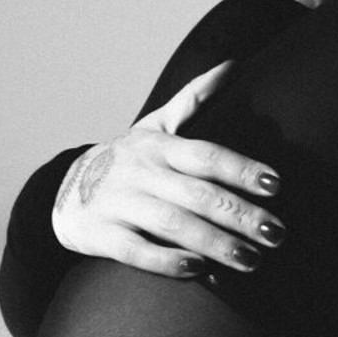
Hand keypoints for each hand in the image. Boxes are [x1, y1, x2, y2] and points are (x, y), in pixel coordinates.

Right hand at [51, 61, 284, 277]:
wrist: (61, 189)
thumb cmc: (126, 160)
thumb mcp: (155, 125)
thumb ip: (194, 98)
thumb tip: (233, 65)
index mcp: (160, 147)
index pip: (206, 156)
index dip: (241, 169)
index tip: (276, 185)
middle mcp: (142, 173)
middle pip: (198, 194)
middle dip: (240, 214)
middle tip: (276, 233)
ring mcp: (120, 203)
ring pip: (173, 224)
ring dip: (214, 243)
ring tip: (252, 260)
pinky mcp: (102, 235)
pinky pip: (136, 250)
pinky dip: (167, 261)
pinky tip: (198, 271)